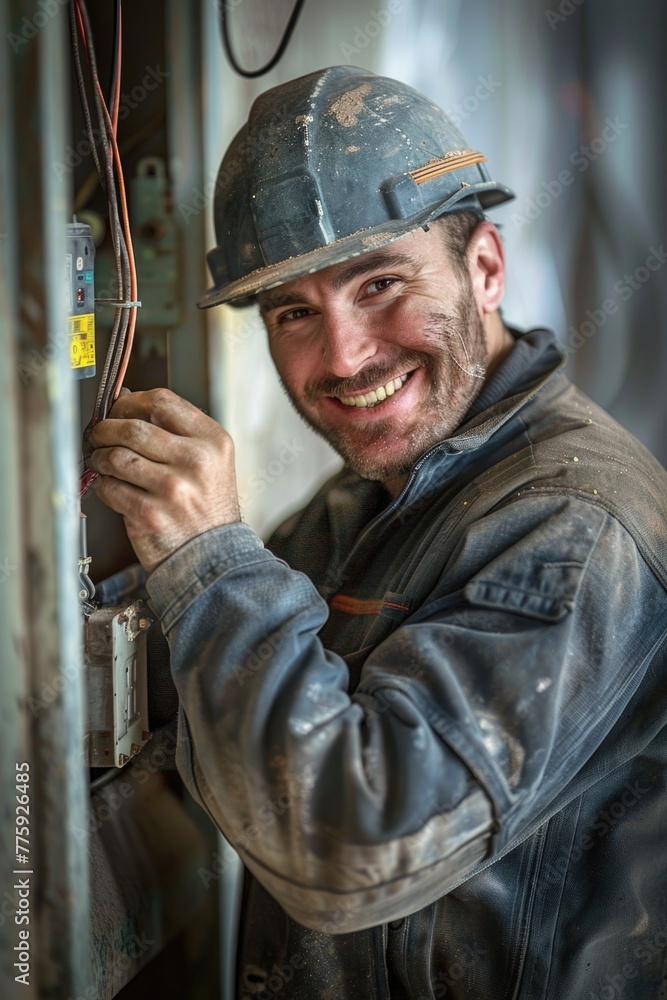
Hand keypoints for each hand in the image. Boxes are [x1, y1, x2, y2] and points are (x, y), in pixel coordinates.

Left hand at [88, 388, 240, 571]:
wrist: (214, 555)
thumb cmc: (208, 507)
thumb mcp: (210, 461)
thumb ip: (176, 431)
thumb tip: (126, 402)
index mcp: (213, 441)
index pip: (162, 401)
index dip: (130, 402)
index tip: (119, 409)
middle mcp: (195, 461)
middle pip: (133, 426)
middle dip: (106, 429)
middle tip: (99, 435)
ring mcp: (172, 488)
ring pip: (116, 456)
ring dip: (100, 457)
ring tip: (103, 462)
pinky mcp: (150, 514)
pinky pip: (111, 487)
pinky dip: (104, 485)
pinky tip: (112, 486)